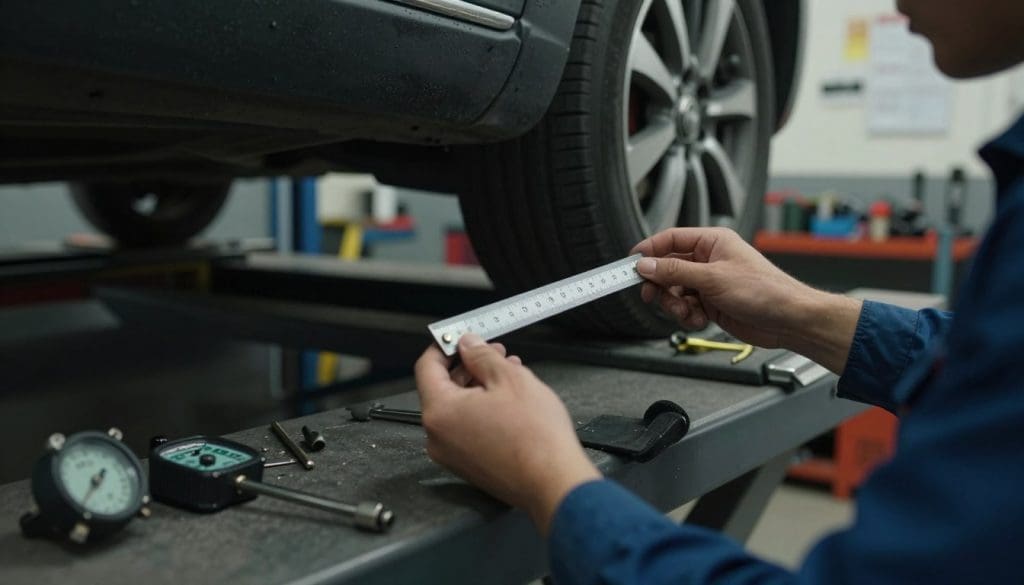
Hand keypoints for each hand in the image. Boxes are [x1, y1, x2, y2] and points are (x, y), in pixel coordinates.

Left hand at [415, 334, 600, 534]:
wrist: (554, 482)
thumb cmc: (535, 438)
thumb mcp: (510, 378)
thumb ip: (482, 356)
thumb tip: (469, 345)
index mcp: (440, 412)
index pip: (427, 367)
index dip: (444, 346)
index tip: (460, 337)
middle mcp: (438, 436)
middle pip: (442, 388)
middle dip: (468, 366)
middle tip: (493, 352)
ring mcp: (452, 454)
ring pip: (457, 408)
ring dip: (479, 387)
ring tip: (509, 374)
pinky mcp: (469, 465)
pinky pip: (467, 428)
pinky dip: (482, 410)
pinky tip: (508, 401)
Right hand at [631, 227, 860, 372]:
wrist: (788, 320)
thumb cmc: (764, 291)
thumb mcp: (712, 278)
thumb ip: (674, 271)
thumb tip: (646, 265)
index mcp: (712, 242)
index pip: (670, 239)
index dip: (649, 250)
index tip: (631, 264)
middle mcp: (709, 260)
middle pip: (667, 268)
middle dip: (660, 285)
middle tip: (652, 295)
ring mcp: (709, 283)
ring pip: (674, 291)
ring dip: (675, 304)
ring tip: (687, 312)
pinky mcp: (711, 304)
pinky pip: (685, 307)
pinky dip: (687, 316)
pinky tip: (699, 320)